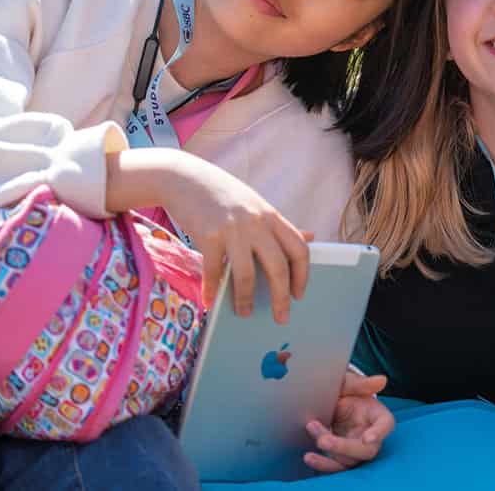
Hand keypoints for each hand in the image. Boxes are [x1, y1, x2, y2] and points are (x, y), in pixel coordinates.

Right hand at [106, 147, 309, 322]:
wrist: (185, 178)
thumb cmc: (223, 194)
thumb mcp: (256, 205)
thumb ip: (279, 225)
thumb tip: (310, 237)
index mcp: (271, 216)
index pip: (298, 248)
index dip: (303, 274)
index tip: (298, 294)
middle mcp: (256, 222)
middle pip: (278, 265)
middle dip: (281, 296)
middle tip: (281, 316)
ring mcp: (233, 228)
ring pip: (246, 273)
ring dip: (245, 299)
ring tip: (244, 312)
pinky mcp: (208, 235)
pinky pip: (214, 270)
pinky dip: (212, 290)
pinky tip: (210, 300)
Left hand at [303, 373, 394, 472]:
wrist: (329, 402)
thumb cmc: (345, 393)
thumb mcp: (349, 385)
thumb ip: (361, 384)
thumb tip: (381, 380)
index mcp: (378, 416)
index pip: (385, 425)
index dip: (379, 433)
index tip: (367, 438)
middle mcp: (371, 437)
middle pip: (366, 450)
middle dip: (344, 447)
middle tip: (323, 440)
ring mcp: (356, 451)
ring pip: (348, 460)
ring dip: (329, 451)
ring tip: (312, 432)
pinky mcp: (341, 459)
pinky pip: (335, 467)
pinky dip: (322, 464)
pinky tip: (308, 457)